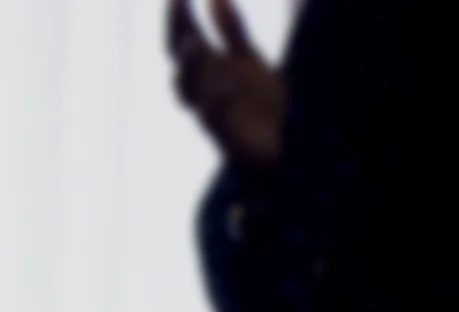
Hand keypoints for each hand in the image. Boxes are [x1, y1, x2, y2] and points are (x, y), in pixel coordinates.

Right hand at [168, 0, 286, 171]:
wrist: (283, 150)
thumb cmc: (260, 105)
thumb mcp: (249, 61)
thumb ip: (232, 31)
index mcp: (206, 67)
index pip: (182, 36)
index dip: (178, 16)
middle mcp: (202, 87)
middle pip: (177, 59)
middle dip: (175, 34)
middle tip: (179, 9)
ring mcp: (210, 111)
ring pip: (188, 90)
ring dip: (190, 66)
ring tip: (195, 43)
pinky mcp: (225, 135)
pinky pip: (214, 117)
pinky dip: (218, 100)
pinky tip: (228, 83)